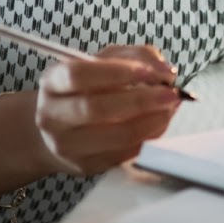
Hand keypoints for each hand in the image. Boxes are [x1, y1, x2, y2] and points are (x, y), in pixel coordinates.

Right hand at [33, 44, 183, 176]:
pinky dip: (149, 137)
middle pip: (95, 109)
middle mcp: (52, 116)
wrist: (64, 128)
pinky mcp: (86, 166)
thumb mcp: (107, 61)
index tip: (149, 72)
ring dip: (152, 121)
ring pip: (115, 136)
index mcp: (53, 82)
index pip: (78, 75)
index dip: (117, 72)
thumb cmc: (90, 88)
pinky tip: (159, 123)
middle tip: (171, 93)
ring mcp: (66, 146)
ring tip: (170, 108)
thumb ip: (137, 56)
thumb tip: (165, 72)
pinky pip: (125, 154)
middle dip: (141, 100)